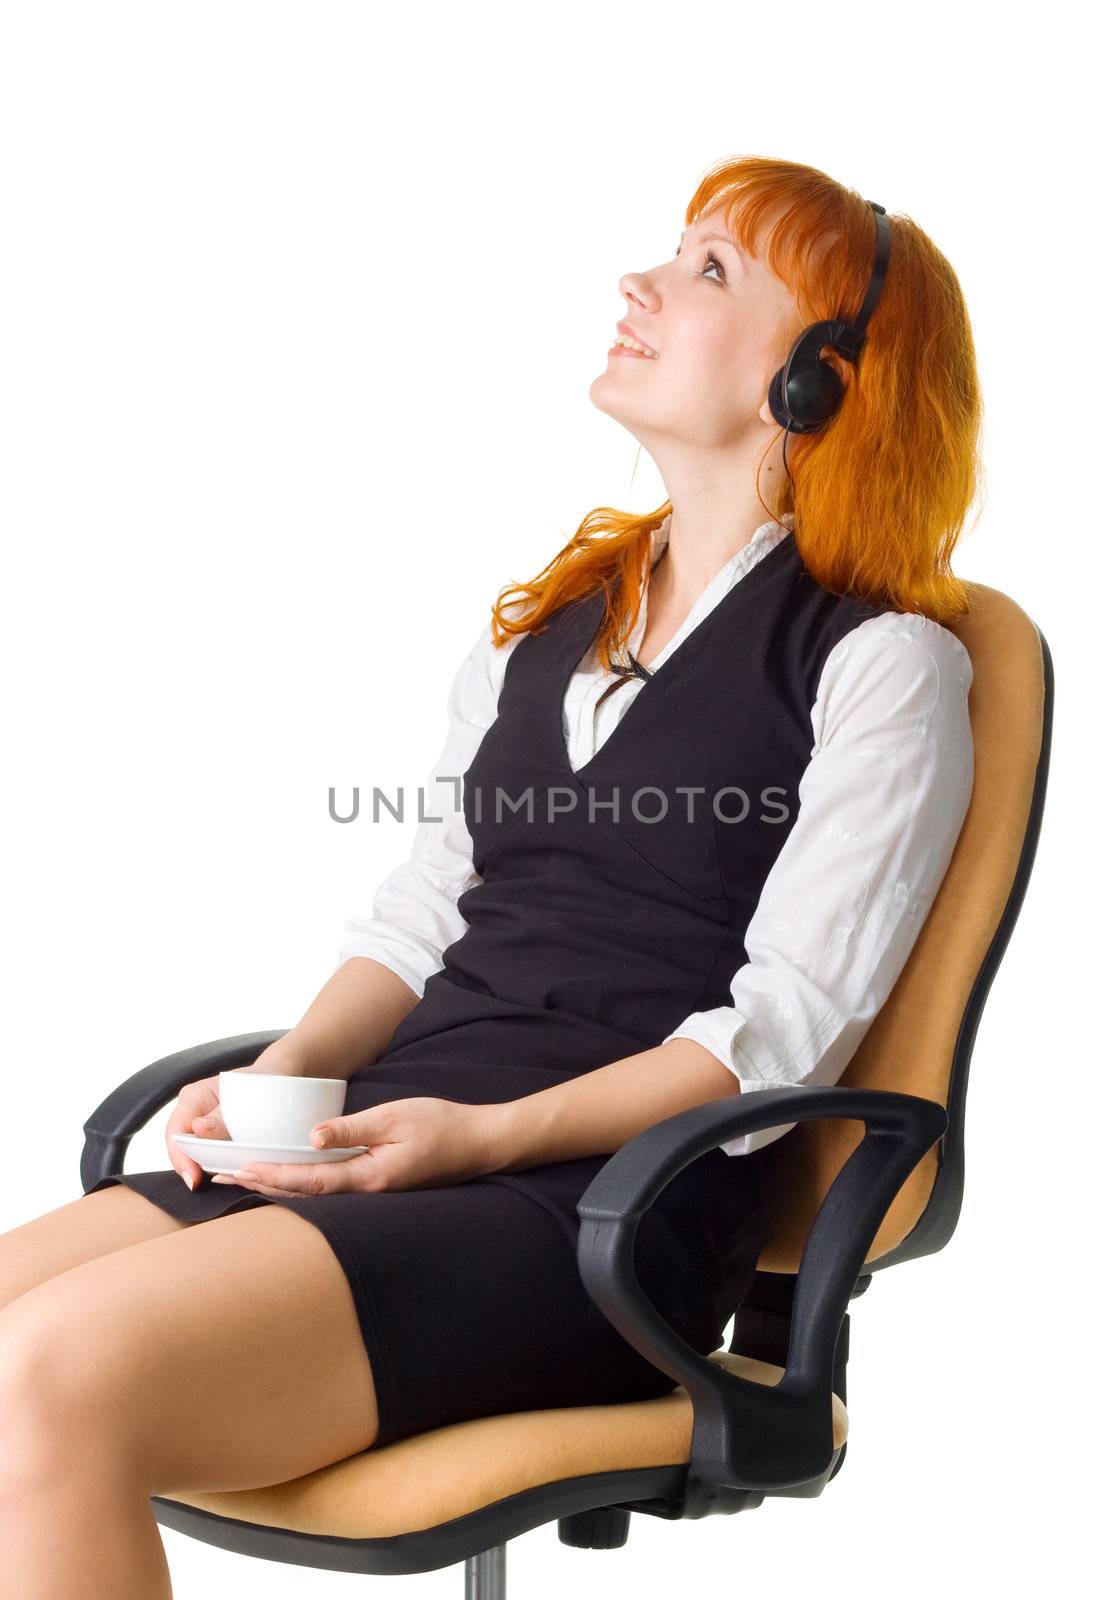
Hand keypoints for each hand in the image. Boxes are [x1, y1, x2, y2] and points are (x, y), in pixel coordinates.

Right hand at [167, 1042, 309, 1189]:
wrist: (277, 1079)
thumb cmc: (260, 1082)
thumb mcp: (243, 1097)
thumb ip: (220, 1116)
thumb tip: (197, 1129)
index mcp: (194, 1097)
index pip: (176, 1131)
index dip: (181, 1157)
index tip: (193, 1178)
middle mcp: (193, 1112)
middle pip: (181, 1146)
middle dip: (189, 1167)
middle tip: (200, 1185)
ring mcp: (203, 1126)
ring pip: (193, 1153)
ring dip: (202, 1168)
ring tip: (214, 1182)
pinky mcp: (215, 1138)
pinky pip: (209, 1155)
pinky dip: (215, 1165)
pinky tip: (226, 1175)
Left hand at [211, 1096, 505, 1196]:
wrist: (479, 1143)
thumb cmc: (442, 1126)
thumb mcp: (396, 1117)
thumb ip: (352, 1128)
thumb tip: (312, 1135)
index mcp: (370, 1176)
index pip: (311, 1180)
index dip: (274, 1176)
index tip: (242, 1170)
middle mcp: (367, 1191)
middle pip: (305, 1195)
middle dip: (264, 1185)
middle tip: (224, 1177)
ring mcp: (372, 1192)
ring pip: (316, 1194)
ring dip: (279, 1186)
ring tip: (244, 1178)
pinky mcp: (377, 1186)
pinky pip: (331, 1189)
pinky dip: (302, 1183)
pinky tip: (288, 1178)